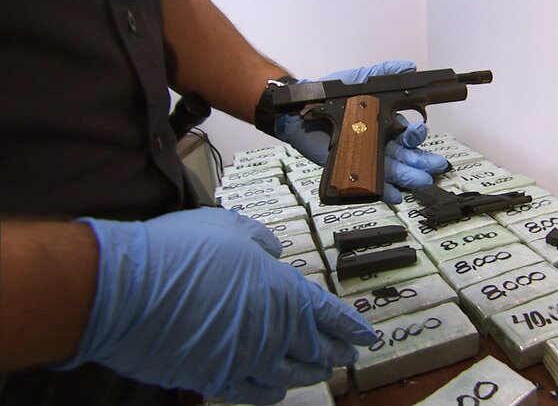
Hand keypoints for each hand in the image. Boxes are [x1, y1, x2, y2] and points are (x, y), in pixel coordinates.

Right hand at [59, 207, 376, 403]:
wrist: (132, 290)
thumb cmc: (184, 250)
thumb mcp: (231, 227)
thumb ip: (260, 242)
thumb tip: (273, 253)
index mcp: (284, 293)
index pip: (329, 315)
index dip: (350, 327)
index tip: (366, 337)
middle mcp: (274, 332)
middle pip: (315, 349)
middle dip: (334, 352)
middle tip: (347, 357)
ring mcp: (246, 361)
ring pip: (289, 375)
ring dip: (309, 374)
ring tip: (321, 373)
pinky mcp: (216, 380)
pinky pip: (254, 392)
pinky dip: (271, 391)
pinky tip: (277, 390)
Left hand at [275, 60, 448, 203]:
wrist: (302, 113)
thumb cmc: (332, 97)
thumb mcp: (361, 81)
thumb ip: (384, 73)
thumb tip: (409, 66)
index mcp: (386, 126)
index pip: (407, 133)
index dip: (416, 133)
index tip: (420, 127)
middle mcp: (381, 144)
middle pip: (406, 155)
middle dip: (422, 161)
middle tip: (436, 166)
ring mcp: (367, 158)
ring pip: (393, 170)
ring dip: (409, 176)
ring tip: (422, 181)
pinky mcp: (352, 170)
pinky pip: (370, 183)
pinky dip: (384, 191)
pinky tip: (396, 196)